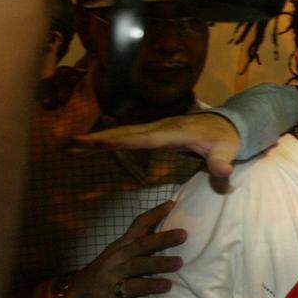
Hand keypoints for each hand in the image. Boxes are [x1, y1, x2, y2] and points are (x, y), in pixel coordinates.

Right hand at [67, 201, 185, 297]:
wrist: (77, 295)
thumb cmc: (108, 273)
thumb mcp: (121, 255)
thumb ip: (140, 248)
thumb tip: (170, 236)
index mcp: (123, 244)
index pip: (139, 224)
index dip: (155, 214)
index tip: (172, 204)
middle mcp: (119, 255)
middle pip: (142, 244)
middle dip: (163, 238)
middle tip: (183, 234)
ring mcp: (116, 272)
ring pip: (139, 265)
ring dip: (160, 263)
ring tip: (179, 262)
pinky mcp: (114, 291)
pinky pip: (135, 287)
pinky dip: (151, 286)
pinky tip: (166, 286)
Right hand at [73, 113, 241, 177]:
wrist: (228, 125)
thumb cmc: (226, 139)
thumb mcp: (227, 151)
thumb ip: (223, 163)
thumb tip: (225, 172)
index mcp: (173, 133)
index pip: (143, 138)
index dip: (120, 141)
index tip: (97, 142)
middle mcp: (159, 127)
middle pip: (124, 133)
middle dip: (97, 139)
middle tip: (69, 144)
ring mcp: (155, 129)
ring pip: (122, 133)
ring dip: (97, 140)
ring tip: (70, 146)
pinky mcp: (153, 133)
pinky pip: (127, 136)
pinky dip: (108, 140)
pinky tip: (91, 146)